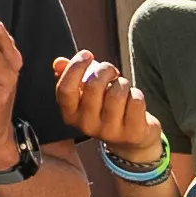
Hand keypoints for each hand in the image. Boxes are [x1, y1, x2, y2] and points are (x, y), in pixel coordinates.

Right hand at [50, 52, 164, 166]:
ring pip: (117, 91)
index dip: (75, 68)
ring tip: (122, 88)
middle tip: (111, 72)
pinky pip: (135, 101)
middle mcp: (87, 125)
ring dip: (123, 83)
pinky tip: (133, 101)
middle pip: (93, 85)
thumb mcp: (87, 95)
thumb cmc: (106, 110)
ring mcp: (110, 131)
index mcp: (71, 114)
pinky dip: (136, 94)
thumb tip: (59, 62)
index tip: (86, 55)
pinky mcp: (132, 133)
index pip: (66, 89)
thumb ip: (73, 77)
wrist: (130, 141)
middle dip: (105, 70)